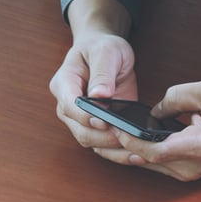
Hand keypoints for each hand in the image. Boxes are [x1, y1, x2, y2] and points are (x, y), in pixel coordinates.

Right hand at [50, 0, 138, 152]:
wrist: (105, 54)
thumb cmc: (101, 48)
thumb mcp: (105, 51)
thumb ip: (102, 72)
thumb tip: (99, 95)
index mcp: (64, 84)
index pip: (69, 106)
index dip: (85, 116)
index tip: (104, 120)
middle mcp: (68, 107)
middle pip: (80, 130)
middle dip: (103, 137)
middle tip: (126, 135)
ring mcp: (81, 120)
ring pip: (92, 143)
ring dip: (113, 149)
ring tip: (136, 150)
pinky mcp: (97, 128)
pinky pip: (104, 146)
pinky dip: (119, 152)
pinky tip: (136, 154)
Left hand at [110, 79, 200, 179]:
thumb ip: (180, 95)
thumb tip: (155, 109)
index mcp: (199, 146)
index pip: (154, 150)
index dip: (130, 140)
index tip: (114, 127)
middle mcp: (191, 167)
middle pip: (144, 162)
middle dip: (118, 149)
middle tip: (95, 136)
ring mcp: (189, 174)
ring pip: (149, 166)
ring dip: (126, 153)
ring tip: (103, 140)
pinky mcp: (189, 174)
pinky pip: (158, 165)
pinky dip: (141, 155)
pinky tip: (126, 144)